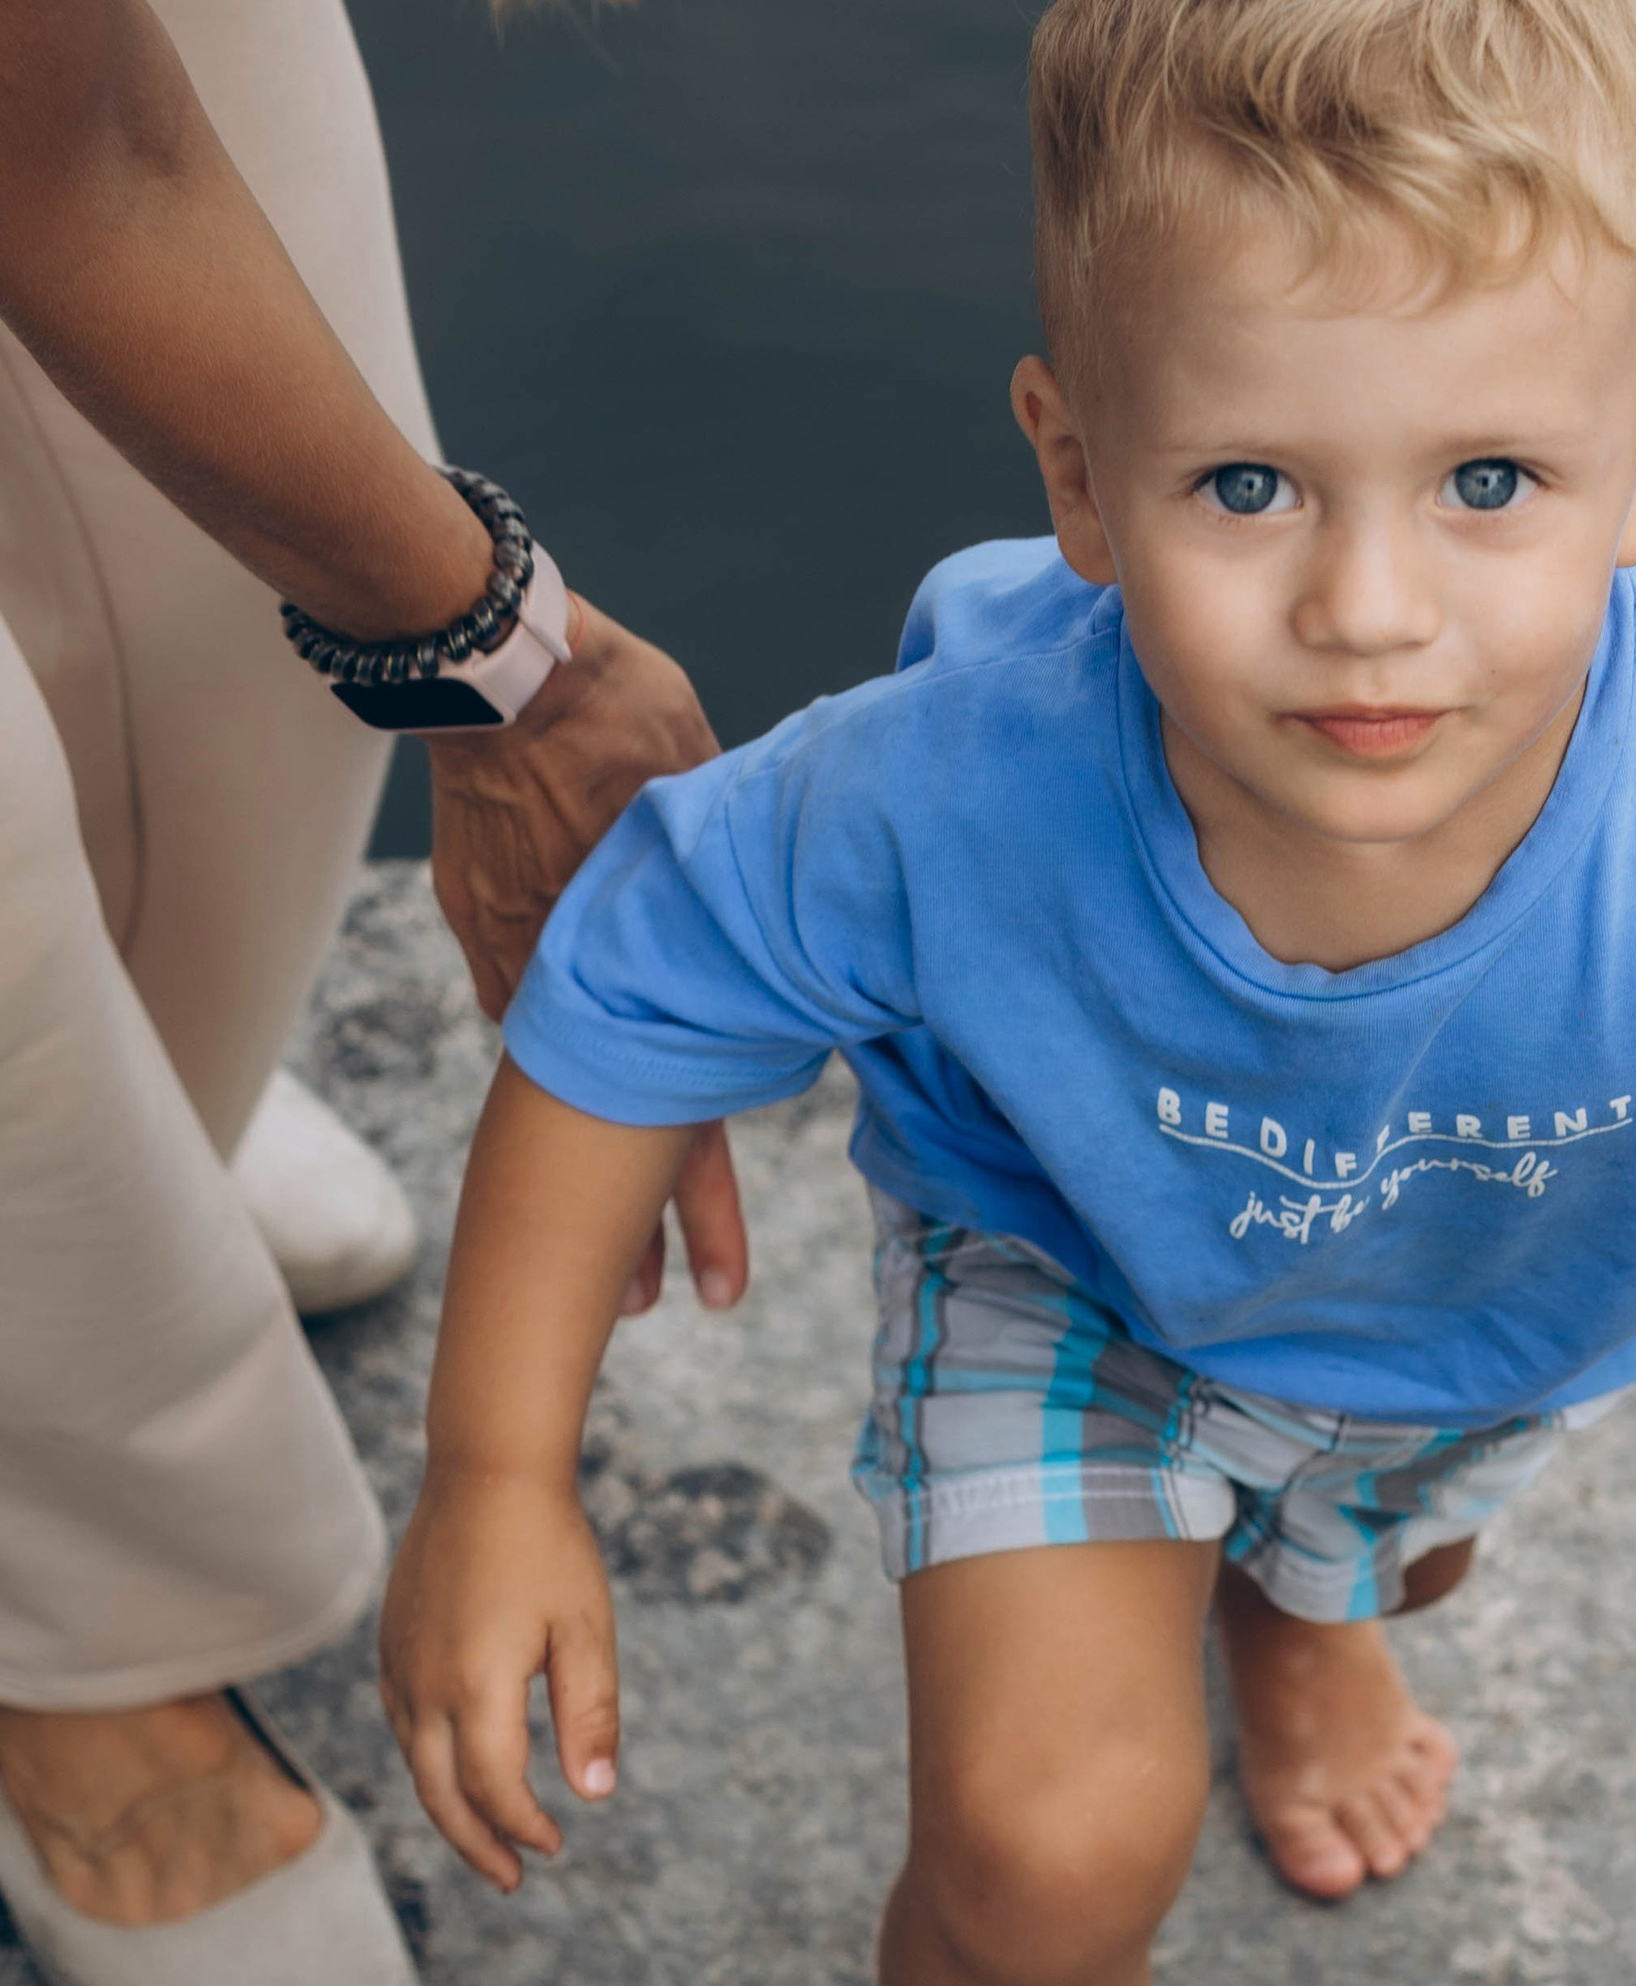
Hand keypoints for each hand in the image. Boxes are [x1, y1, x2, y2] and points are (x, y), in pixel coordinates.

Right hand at [380, 1469, 620, 1892]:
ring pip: (416, 1764)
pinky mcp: (391, 1646)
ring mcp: (400, 1666)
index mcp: (476, 1687)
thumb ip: (589, 1715)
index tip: (556, 1844)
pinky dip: (428, 1764)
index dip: (522, 1826)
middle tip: (513, 1879)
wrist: (487, 1472)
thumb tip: (594, 1795)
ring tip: (488, 1837)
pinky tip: (455, 1770)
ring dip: (450, 1809)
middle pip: (441, 1794)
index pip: (493, 1788)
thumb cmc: (549, 1548)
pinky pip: (403, 1725)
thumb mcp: (587, 1631)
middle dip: (477, 1844)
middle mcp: (424, 1686)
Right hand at [427, 596, 748, 1314]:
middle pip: (626, 1137)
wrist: (513, 673)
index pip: (691, 1122)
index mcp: (659, 970)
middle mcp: (587, 989)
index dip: (705, 1210)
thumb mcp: (720, 794)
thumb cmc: (634, 711)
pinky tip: (559, 1121)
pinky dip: (554, 1059)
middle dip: (648, 1233)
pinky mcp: (481, 927)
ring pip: (570, 1092)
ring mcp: (524, 963)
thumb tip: (803, 883)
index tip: (721, 1288)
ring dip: (586, 1178)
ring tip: (615, 1276)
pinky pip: (526, 1007)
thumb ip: (743, 871)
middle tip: (668, 1312)